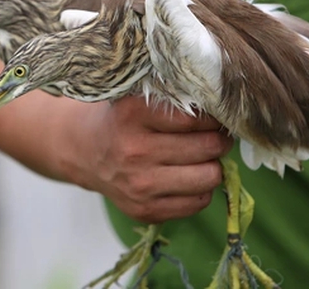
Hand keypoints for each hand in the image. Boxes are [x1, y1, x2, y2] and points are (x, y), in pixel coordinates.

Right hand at [57, 96, 232, 223]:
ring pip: (210, 177)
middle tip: (214, 136)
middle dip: (218, 140)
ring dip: (212, 166)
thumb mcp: (137, 97)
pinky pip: (199, 202)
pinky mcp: (146, 210)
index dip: (213, 116)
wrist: (85, 153)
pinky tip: (185, 176)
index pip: (195, 117)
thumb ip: (174, 98)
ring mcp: (139, 184)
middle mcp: (134, 151)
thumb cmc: (121, 120)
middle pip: (208, 147)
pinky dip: (199, 188)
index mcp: (132, 114)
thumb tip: (223, 109)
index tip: (214, 115)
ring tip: (201, 157)